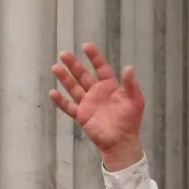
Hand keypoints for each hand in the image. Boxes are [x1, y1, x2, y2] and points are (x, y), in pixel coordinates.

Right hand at [50, 43, 144, 169]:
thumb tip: (129, 67)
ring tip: (56, 67)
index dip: (94, 57)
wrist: (122, 142)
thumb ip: (131, 85)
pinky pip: (68, 106)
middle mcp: (97, 93)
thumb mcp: (135, 101)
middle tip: (64, 53)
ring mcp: (88, 104)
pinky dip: (60, 101)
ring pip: (73, 87)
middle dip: (74, 64)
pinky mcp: (81, 115)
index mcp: (110, 87)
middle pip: (83, 75)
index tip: (86, 46)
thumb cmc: (130, 121)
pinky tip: (52, 92)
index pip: (101, 68)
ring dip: (65, 78)